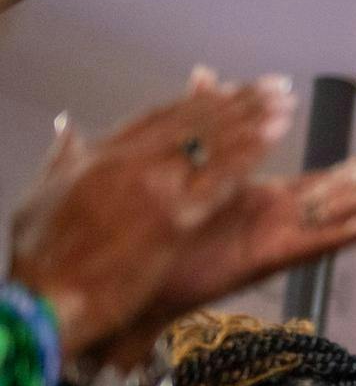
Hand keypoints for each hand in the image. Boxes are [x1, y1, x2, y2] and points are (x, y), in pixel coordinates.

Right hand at [8, 70, 293, 359]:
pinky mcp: (173, 221)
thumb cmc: (41, 257)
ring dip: (252, 119)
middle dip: (236, 101)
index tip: (225, 86)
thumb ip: (62, 158)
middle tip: (274, 86)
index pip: (157, 118)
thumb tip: (67, 126)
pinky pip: (220, 179)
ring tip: (284, 102)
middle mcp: (127, 162)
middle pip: (193, 122)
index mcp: (99, 156)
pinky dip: (248, 154)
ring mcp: (151, 189)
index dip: (196, 101)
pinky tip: (274, 137)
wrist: (45, 299)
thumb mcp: (42, 197)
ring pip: (212, 142)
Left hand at [121, 128, 355, 340]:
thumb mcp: (189, 166)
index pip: (341, 173)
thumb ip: (209, 122)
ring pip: (354, 210)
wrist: (137, 279)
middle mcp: (292, 218)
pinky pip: (324, 241)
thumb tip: (207, 75)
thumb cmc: (164, 234)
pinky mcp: (275, 257)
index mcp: (278, 199)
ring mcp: (288, 238)